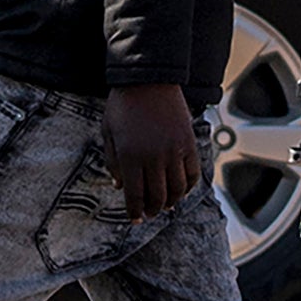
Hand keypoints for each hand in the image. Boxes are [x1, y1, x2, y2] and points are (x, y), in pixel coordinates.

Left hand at [103, 83, 201, 221]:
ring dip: (171, 202)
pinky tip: (180, 189)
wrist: (148, 80)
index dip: (134, 212)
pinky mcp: (188, 144)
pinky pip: (192, 174)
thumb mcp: (108, 133)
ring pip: (177, 190)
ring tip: (165, 205)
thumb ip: (113, 162)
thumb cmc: (123, 105)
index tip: (135, 219)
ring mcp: (174, 151)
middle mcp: (154, 157)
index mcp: (130, 156)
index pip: (134, 196)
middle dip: (152, 210)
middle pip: (157, 197)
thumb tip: (120, 186)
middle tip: (149, 213)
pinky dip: (187, 187)